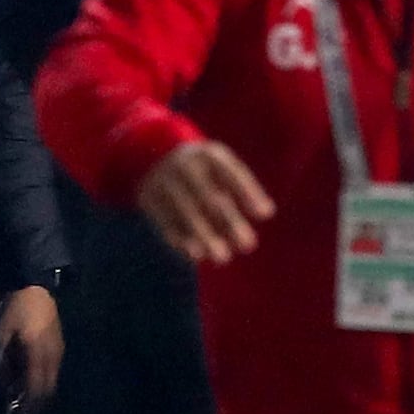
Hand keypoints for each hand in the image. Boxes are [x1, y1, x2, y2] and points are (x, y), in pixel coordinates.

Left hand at [0, 287, 63, 411]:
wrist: (35, 289)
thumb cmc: (15, 310)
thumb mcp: (1, 333)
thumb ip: (0, 359)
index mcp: (37, 353)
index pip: (36, 386)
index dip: (28, 404)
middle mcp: (52, 356)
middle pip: (47, 388)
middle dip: (35, 404)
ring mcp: (58, 351)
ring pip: (52, 381)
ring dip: (39, 393)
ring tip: (24, 401)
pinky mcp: (59, 347)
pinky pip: (52, 371)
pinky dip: (42, 381)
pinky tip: (30, 382)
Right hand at [135, 141, 273, 263]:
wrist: (151, 156)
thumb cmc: (204, 170)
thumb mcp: (220, 167)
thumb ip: (242, 187)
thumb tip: (266, 213)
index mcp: (210, 155)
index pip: (232, 173)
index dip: (249, 193)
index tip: (265, 214)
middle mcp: (185, 166)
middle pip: (210, 197)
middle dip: (230, 222)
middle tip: (248, 246)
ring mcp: (164, 181)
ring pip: (186, 212)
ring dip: (205, 236)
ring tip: (223, 258)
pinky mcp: (148, 198)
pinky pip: (164, 221)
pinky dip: (180, 238)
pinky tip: (196, 255)